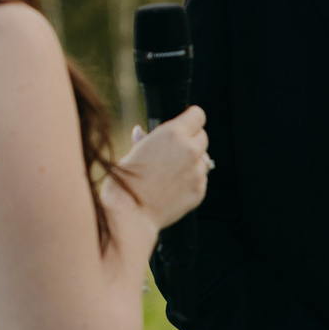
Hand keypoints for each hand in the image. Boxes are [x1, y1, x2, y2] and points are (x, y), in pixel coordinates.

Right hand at [115, 106, 208, 228]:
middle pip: (202, 137)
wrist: (129, 214)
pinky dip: (190, 181)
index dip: (190, 121)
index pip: (197, 115)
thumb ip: (146, 140)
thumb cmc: (125, 181)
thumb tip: (141, 132)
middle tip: (173, 153)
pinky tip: (172, 189)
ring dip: (191, 163)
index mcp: (172, 134)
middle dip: (191, 142)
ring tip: (169, 175)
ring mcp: (196, 172)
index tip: (185, 126)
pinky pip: (201, 180)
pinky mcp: (199, 191)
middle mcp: (189, 150)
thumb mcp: (132, 153)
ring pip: (203, 160)